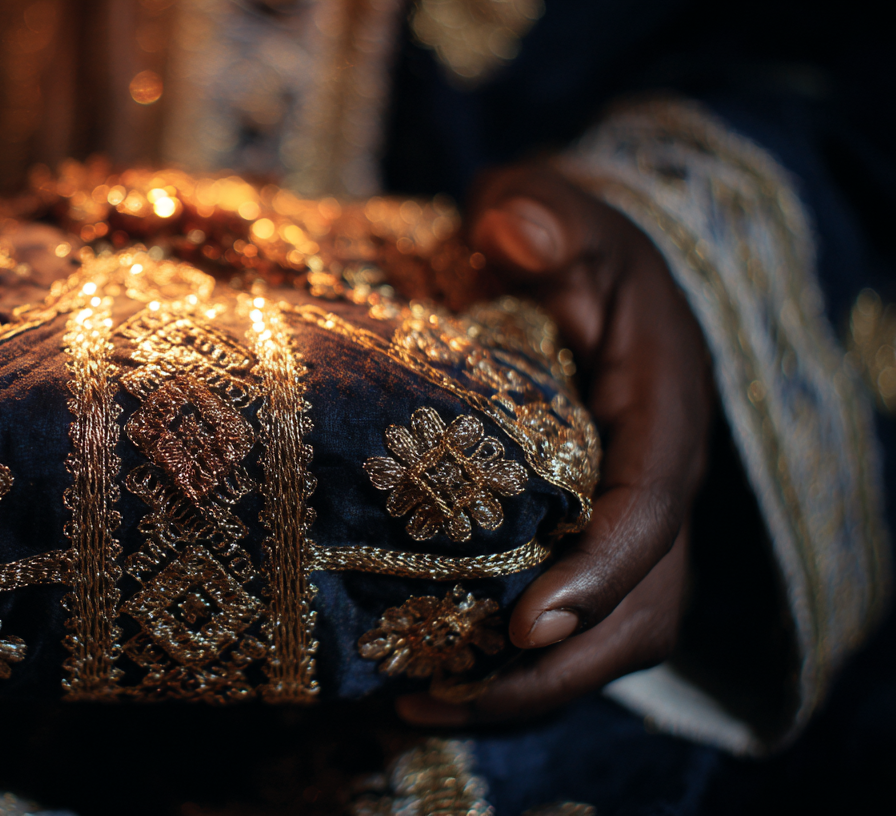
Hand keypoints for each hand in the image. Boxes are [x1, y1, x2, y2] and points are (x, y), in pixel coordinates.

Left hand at [397, 164, 711, 724]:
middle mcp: (655, 481)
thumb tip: (514, 231)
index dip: (601, 572)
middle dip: (558, 666)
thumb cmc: (561, 242)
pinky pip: (574, 630)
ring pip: (613, 637)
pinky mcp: (585, 545)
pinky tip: (426, 686)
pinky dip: (513, 673)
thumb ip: (540, 215)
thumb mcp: (555, 210)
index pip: (651, 507)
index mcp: (660, 408)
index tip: (527, 623)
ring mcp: (625, 523)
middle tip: (446, 692)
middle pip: (642, 605)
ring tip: (419, 704)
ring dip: (529, 689)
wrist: (574, 270)